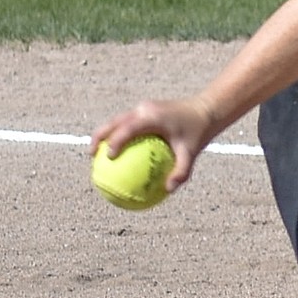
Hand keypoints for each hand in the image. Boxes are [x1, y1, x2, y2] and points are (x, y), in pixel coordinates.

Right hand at [90, 94, 217, 194]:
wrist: (205, 109)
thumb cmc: (198, 131)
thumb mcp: (192, 152)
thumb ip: (182, 170)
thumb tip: (169, 189)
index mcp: (152, 117)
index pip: (127, 128)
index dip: (115, 141)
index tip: (108, 157)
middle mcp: (144, 110)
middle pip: (114, 122)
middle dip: (99, 137)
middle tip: (91, 156)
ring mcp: (143, 108)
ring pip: (116, 122)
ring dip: (105, 136)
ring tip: (96, 155)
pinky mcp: (144, 110)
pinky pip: (127, 124)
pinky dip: (118, 136)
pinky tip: (117, 154)